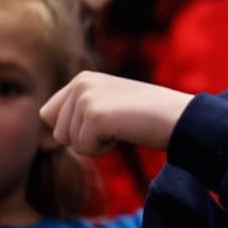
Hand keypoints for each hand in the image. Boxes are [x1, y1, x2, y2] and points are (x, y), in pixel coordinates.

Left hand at [41, 71, 192, 155]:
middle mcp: (80, 83)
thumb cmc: (149, 115)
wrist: (178, 117)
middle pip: (57, 132)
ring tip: (123, 127)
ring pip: (69, 142)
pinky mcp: (95, 115)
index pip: (49, 114)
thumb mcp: (110, 102)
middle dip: (84, 138)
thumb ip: (82, 109)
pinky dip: (103, 149)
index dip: (74, 128)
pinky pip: (84, 148)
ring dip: (95, 144)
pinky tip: (124, 132)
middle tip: (117, 125)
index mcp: (82, 78)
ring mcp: (86, 98)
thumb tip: (52, 131)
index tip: (105, 122)